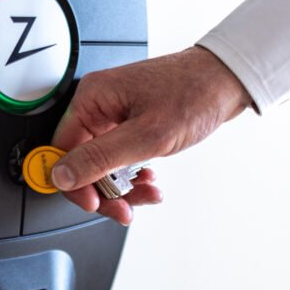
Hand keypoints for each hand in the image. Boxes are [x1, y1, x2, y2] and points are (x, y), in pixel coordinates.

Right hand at [50, 46, 252, 224]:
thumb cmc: (195, 94)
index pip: (61, 150)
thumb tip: (61, 176)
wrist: (228, 81)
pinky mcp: (131, 124)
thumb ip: (100, 158)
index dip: (74, 183)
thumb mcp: (147, 135)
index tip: (92, 203)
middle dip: (103, 190)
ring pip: (102, 164)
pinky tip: (150, 183)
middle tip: (123, 208)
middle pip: (81, 161)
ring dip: (122, 187)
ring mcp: (115, 115)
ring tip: (146, 195)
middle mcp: (99, 105)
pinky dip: (133, 176)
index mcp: (93, 98)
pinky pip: (120, 158)